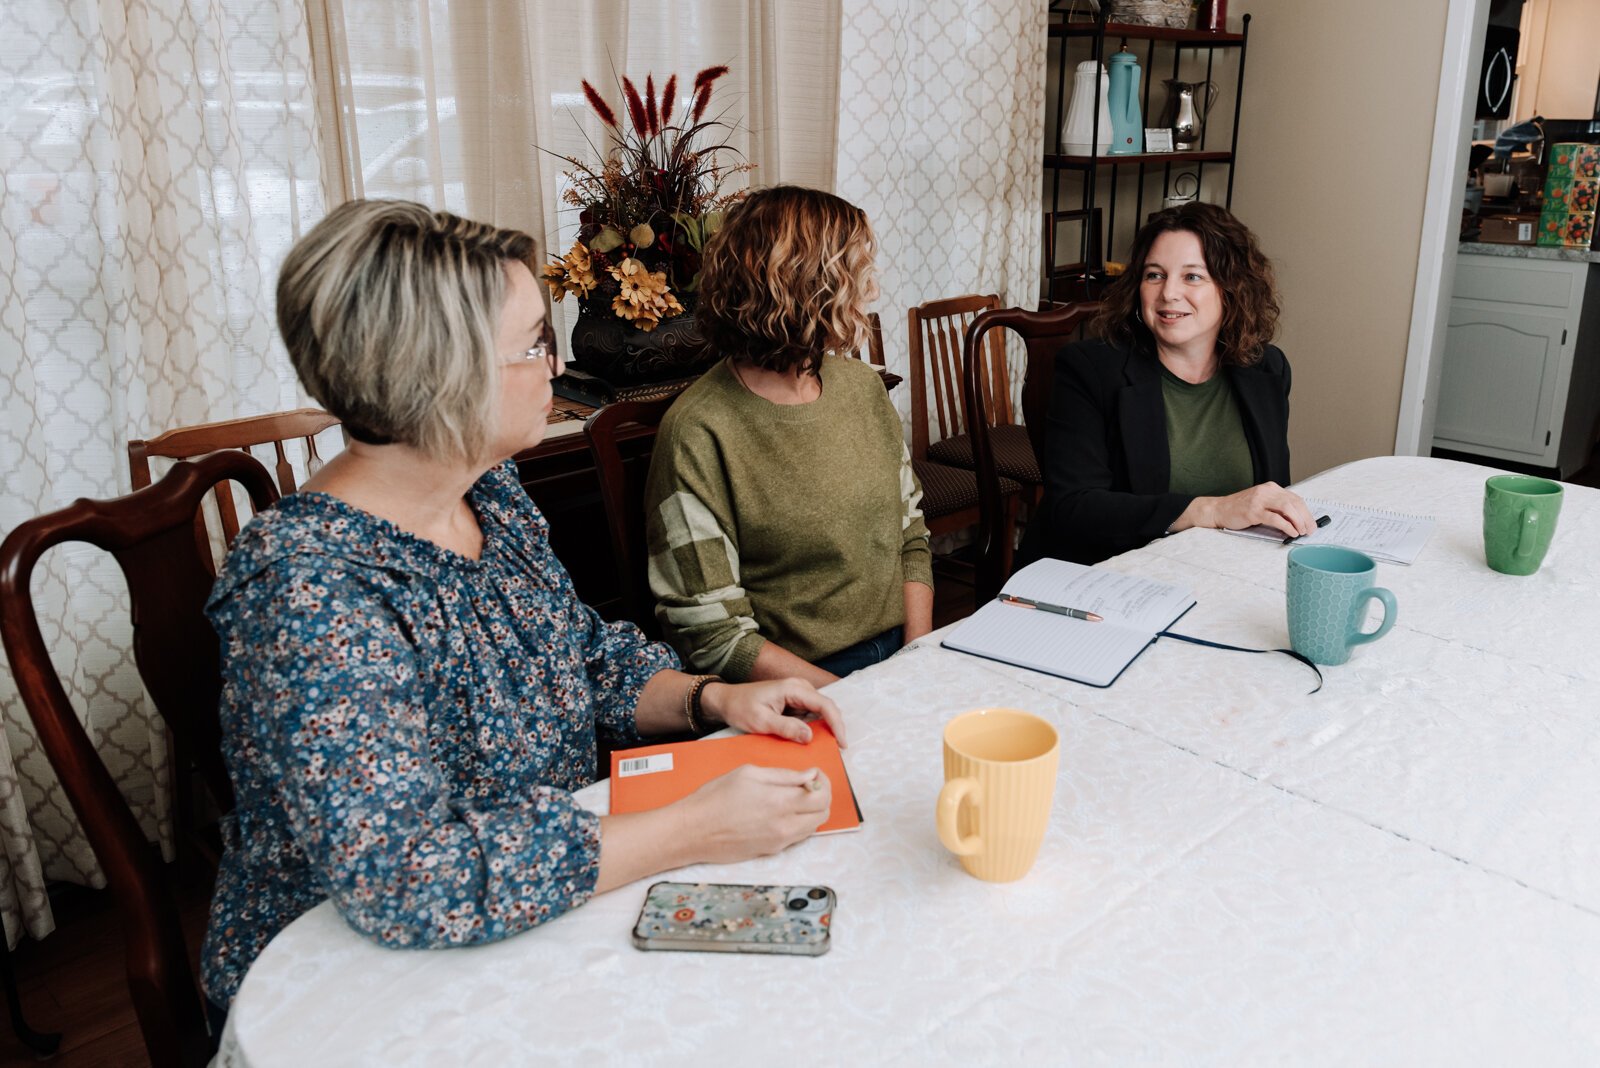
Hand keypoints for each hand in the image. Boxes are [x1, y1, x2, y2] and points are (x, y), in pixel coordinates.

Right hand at [676, 765, 831, 863]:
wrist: (693, 831)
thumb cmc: (715, 797)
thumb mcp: (749, 773)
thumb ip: (784, 776)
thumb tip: (810, 776)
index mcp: (781, 802)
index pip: (822, 796)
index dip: (824, 782)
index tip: (814, 774)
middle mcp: (785, 826)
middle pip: (823, 814)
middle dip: (822, 797)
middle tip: (808, 786)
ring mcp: (779, 842)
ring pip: (813, 827)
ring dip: (811, 811)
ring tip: (793, 798)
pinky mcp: (771, 851)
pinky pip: (797, 837)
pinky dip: (799, 823)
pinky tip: (781, 812)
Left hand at [701, 677, 847, 746]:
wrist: (726, 700)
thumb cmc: (740, 708)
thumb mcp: (761, 721)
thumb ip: (786, 728)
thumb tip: (810, 737)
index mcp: (793, 688)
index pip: (824, 705)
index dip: (837, 724)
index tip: (841, 742)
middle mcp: (799, 687)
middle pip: (827, 707)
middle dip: (835, 727)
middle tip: (838, 748)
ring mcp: (798, 693)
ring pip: (821, 710)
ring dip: (827, 727)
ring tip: (830, 746)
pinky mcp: (795, 701)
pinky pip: (811, 713)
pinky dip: (816, 726)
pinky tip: (816, 740)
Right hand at [1184, 481, 1314, 538]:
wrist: (1218, 510)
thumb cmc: (1239, 510)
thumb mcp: (1260, 504)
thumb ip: (1276, 508)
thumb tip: (1296, 521)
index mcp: (1271, 488)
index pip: (1295, 498)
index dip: (1306, 512)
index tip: (1312, 523)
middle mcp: (1267, 491)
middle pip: (1294, 503)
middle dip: (1306, 518)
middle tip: (1310, 530)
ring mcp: (1260, 500)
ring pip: (1288, 508)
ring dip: (1299, 522)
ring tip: (1302, 532)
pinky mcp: (1254, 511)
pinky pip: (1276, 518)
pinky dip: (1287, 526)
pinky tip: (1292, 532)